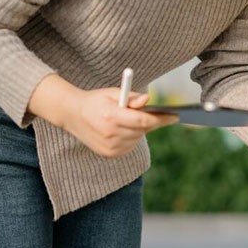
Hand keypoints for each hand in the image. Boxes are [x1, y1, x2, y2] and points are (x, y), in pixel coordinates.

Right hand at [28, 74, 177, 156]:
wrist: (73, 115)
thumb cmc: (96, 100)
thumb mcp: (113, 93)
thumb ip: (132, 97)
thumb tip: (148, 99)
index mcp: (111, 116)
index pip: (142, 120)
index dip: (160, 118)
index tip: (174, 116)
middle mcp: (110, 134)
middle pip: (143, 129)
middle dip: (152, 121)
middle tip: (159, 114)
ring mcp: (109, 147)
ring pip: (138, 138)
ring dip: (141, 129)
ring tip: (130, 119)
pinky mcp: (109, 154)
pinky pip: (131, 145)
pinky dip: (132, 137)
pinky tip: (123, 129)